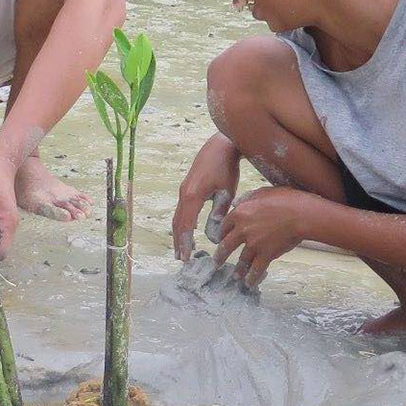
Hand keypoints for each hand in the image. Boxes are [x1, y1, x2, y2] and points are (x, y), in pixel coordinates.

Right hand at [172, 134, 241, 260]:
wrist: (221, 146)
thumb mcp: (226, 193)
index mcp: (193, 196)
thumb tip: (212, 236)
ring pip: (178, 216)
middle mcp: (184, 194)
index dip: (185, 242)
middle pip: (178, 222)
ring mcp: (184, 190)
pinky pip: (182, 209)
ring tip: (182, 248)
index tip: (186, 258)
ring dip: (179, 233)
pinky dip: (183, 223)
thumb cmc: (227, 168)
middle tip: (181, 259)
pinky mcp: (187, 187)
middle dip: (178, 241)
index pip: (186, 225)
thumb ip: (218, 215)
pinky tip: (188, 230)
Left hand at [213, 186, 316, 286]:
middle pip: (226, 246)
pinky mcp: (266, 254)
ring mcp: (253, 244)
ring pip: (241, 260)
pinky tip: (249, 283)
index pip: (224, 226)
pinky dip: (252, 278)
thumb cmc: (286, 199)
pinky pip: (256, 269)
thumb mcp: (262, 192)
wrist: (301, 214)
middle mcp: (242, 230)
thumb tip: (238, 203)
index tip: (220, 239)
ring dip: (238, 270)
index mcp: (239, 213)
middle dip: (220, 256)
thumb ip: (248, 199)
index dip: (221, 234)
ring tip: (235, 276)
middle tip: (216, 263)